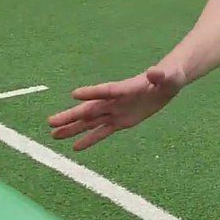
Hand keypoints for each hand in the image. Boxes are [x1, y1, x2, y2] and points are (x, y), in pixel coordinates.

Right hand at [47, 66, 186, 150]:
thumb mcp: (169, 77)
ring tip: (53, 135)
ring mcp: (116, 111)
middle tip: (50, 122)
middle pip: (90, 108)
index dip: (92, 92)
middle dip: (71, 115)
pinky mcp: (121, 122)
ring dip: (73, 128)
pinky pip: (103, 132)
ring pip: (91, 121)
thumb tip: (154, 72)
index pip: (106, 90)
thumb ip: (161, 76)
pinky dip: (90, 139)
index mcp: (125, 88)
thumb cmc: (169, 77)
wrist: (167, 84)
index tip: (74, 94)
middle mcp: (116, 100)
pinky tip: (75, 147)